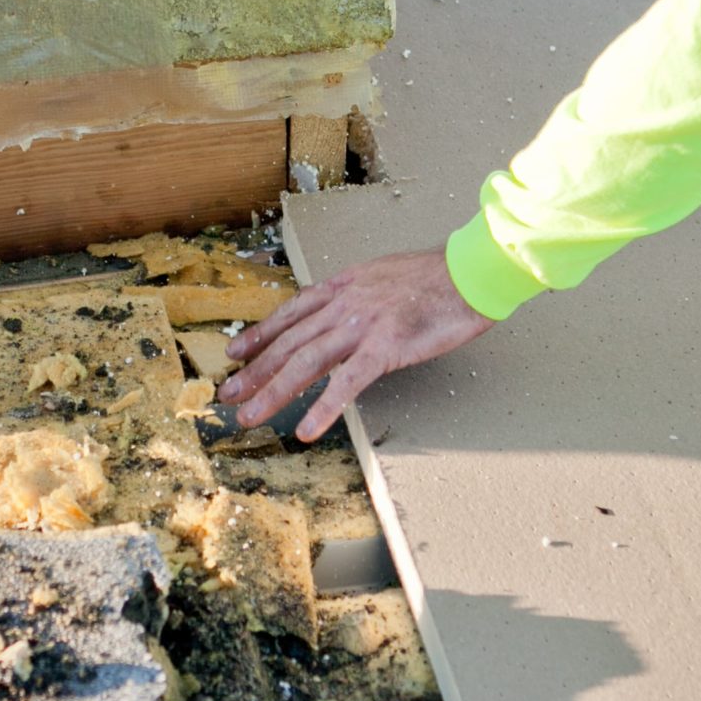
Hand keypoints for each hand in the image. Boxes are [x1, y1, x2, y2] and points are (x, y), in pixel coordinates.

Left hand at [218, 248, 495, 441]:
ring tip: (250, 416)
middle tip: (229, 394)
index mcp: (345, 286)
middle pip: (289, 342)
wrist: (472, 271)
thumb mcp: (384, 277)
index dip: (260, 334)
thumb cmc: (438, 277)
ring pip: (306, 362)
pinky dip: (323, 408)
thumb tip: (343, 314)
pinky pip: (347, 382)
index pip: (291, 312)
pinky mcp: (386, 347)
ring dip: (274, 392)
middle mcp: (345, 304)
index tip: (236, 353)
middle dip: (255, 370)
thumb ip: (359, 296)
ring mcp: (363, 325)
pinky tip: (306, 429)